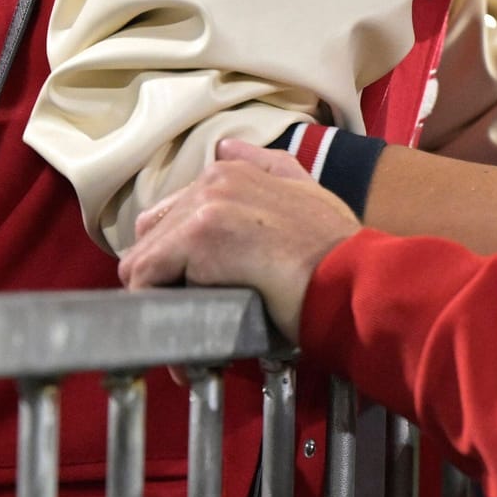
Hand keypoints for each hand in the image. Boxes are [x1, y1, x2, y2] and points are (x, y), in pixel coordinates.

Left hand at [117, 139, 357, 339]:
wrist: (351, 278)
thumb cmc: (337, 249)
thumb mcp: (307, 191)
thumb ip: (267, 167)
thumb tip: (228, 148)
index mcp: (231, 171)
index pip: (173, 215)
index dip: (177, 261)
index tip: (193, 294)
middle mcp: (212, 180)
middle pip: (152, 237)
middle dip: (163, 281)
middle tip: (185, 319)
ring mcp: (204, 205)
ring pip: (145, 260)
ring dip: (158, 302)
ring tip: (182, 338)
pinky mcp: (198, 236)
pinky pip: (147, 280)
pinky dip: (156, 315)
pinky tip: (181, 348)